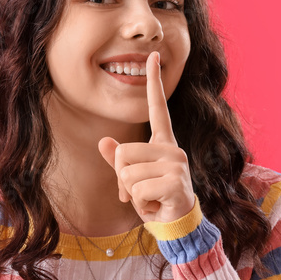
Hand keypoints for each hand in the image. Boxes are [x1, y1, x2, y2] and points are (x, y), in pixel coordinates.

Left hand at [98, 51, 195, 224]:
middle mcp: (172, 148)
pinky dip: (140, 205)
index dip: (154, 82)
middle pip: (123, 154)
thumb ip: (118, 161)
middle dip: (122, 178)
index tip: (152, 55)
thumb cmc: (155, 199)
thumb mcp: (132, 179)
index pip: (157, 108)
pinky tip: (156, 205)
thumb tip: (103, 142)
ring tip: (150, 198)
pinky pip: (137, 190)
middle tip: (141, 190)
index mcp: (163, 143)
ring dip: (131, 194)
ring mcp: (176, 164)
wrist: (176, 224)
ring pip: (127, 175)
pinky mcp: (175, 182)